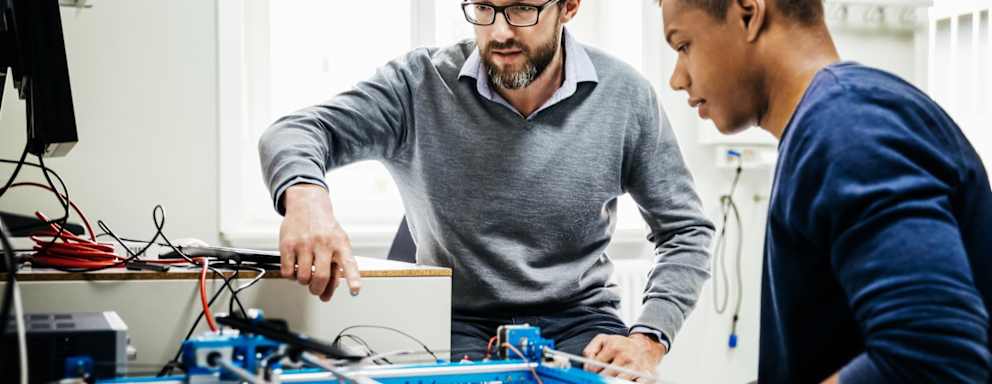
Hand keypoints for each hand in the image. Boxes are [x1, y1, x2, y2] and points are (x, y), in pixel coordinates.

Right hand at [279, 184, 360, 301]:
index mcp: (340, 244)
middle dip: (317, 290)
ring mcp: (305, 243)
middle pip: (321, 277)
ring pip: (302, 278)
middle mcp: (324, 243)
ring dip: (303, 282)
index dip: (353, 279)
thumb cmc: (325, 228)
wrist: (308, 204)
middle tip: (316, 289)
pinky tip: (294, 268)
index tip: (355, 291)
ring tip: (305, 274)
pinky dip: (291, 276)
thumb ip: (337, 267)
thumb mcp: (338, 242)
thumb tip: (328, 292)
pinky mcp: (288, 244)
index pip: (349, 264)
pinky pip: (287, 272)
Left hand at [583, 333, 665, 381]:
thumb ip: (590, 350)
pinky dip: (625, 383)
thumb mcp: (602, 340)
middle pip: (604, 376)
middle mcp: (625, 356)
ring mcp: (635, 367)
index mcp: (613, 347)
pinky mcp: (645, 376)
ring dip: (611, 380)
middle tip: (601, 375)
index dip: (590, 371)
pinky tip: (622, 380)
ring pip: (616, 382)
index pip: (594, 367)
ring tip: (611, 376)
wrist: (644, 346)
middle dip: (600, 377)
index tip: (591, 371)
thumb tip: (586, 366)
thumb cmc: (620, 345)